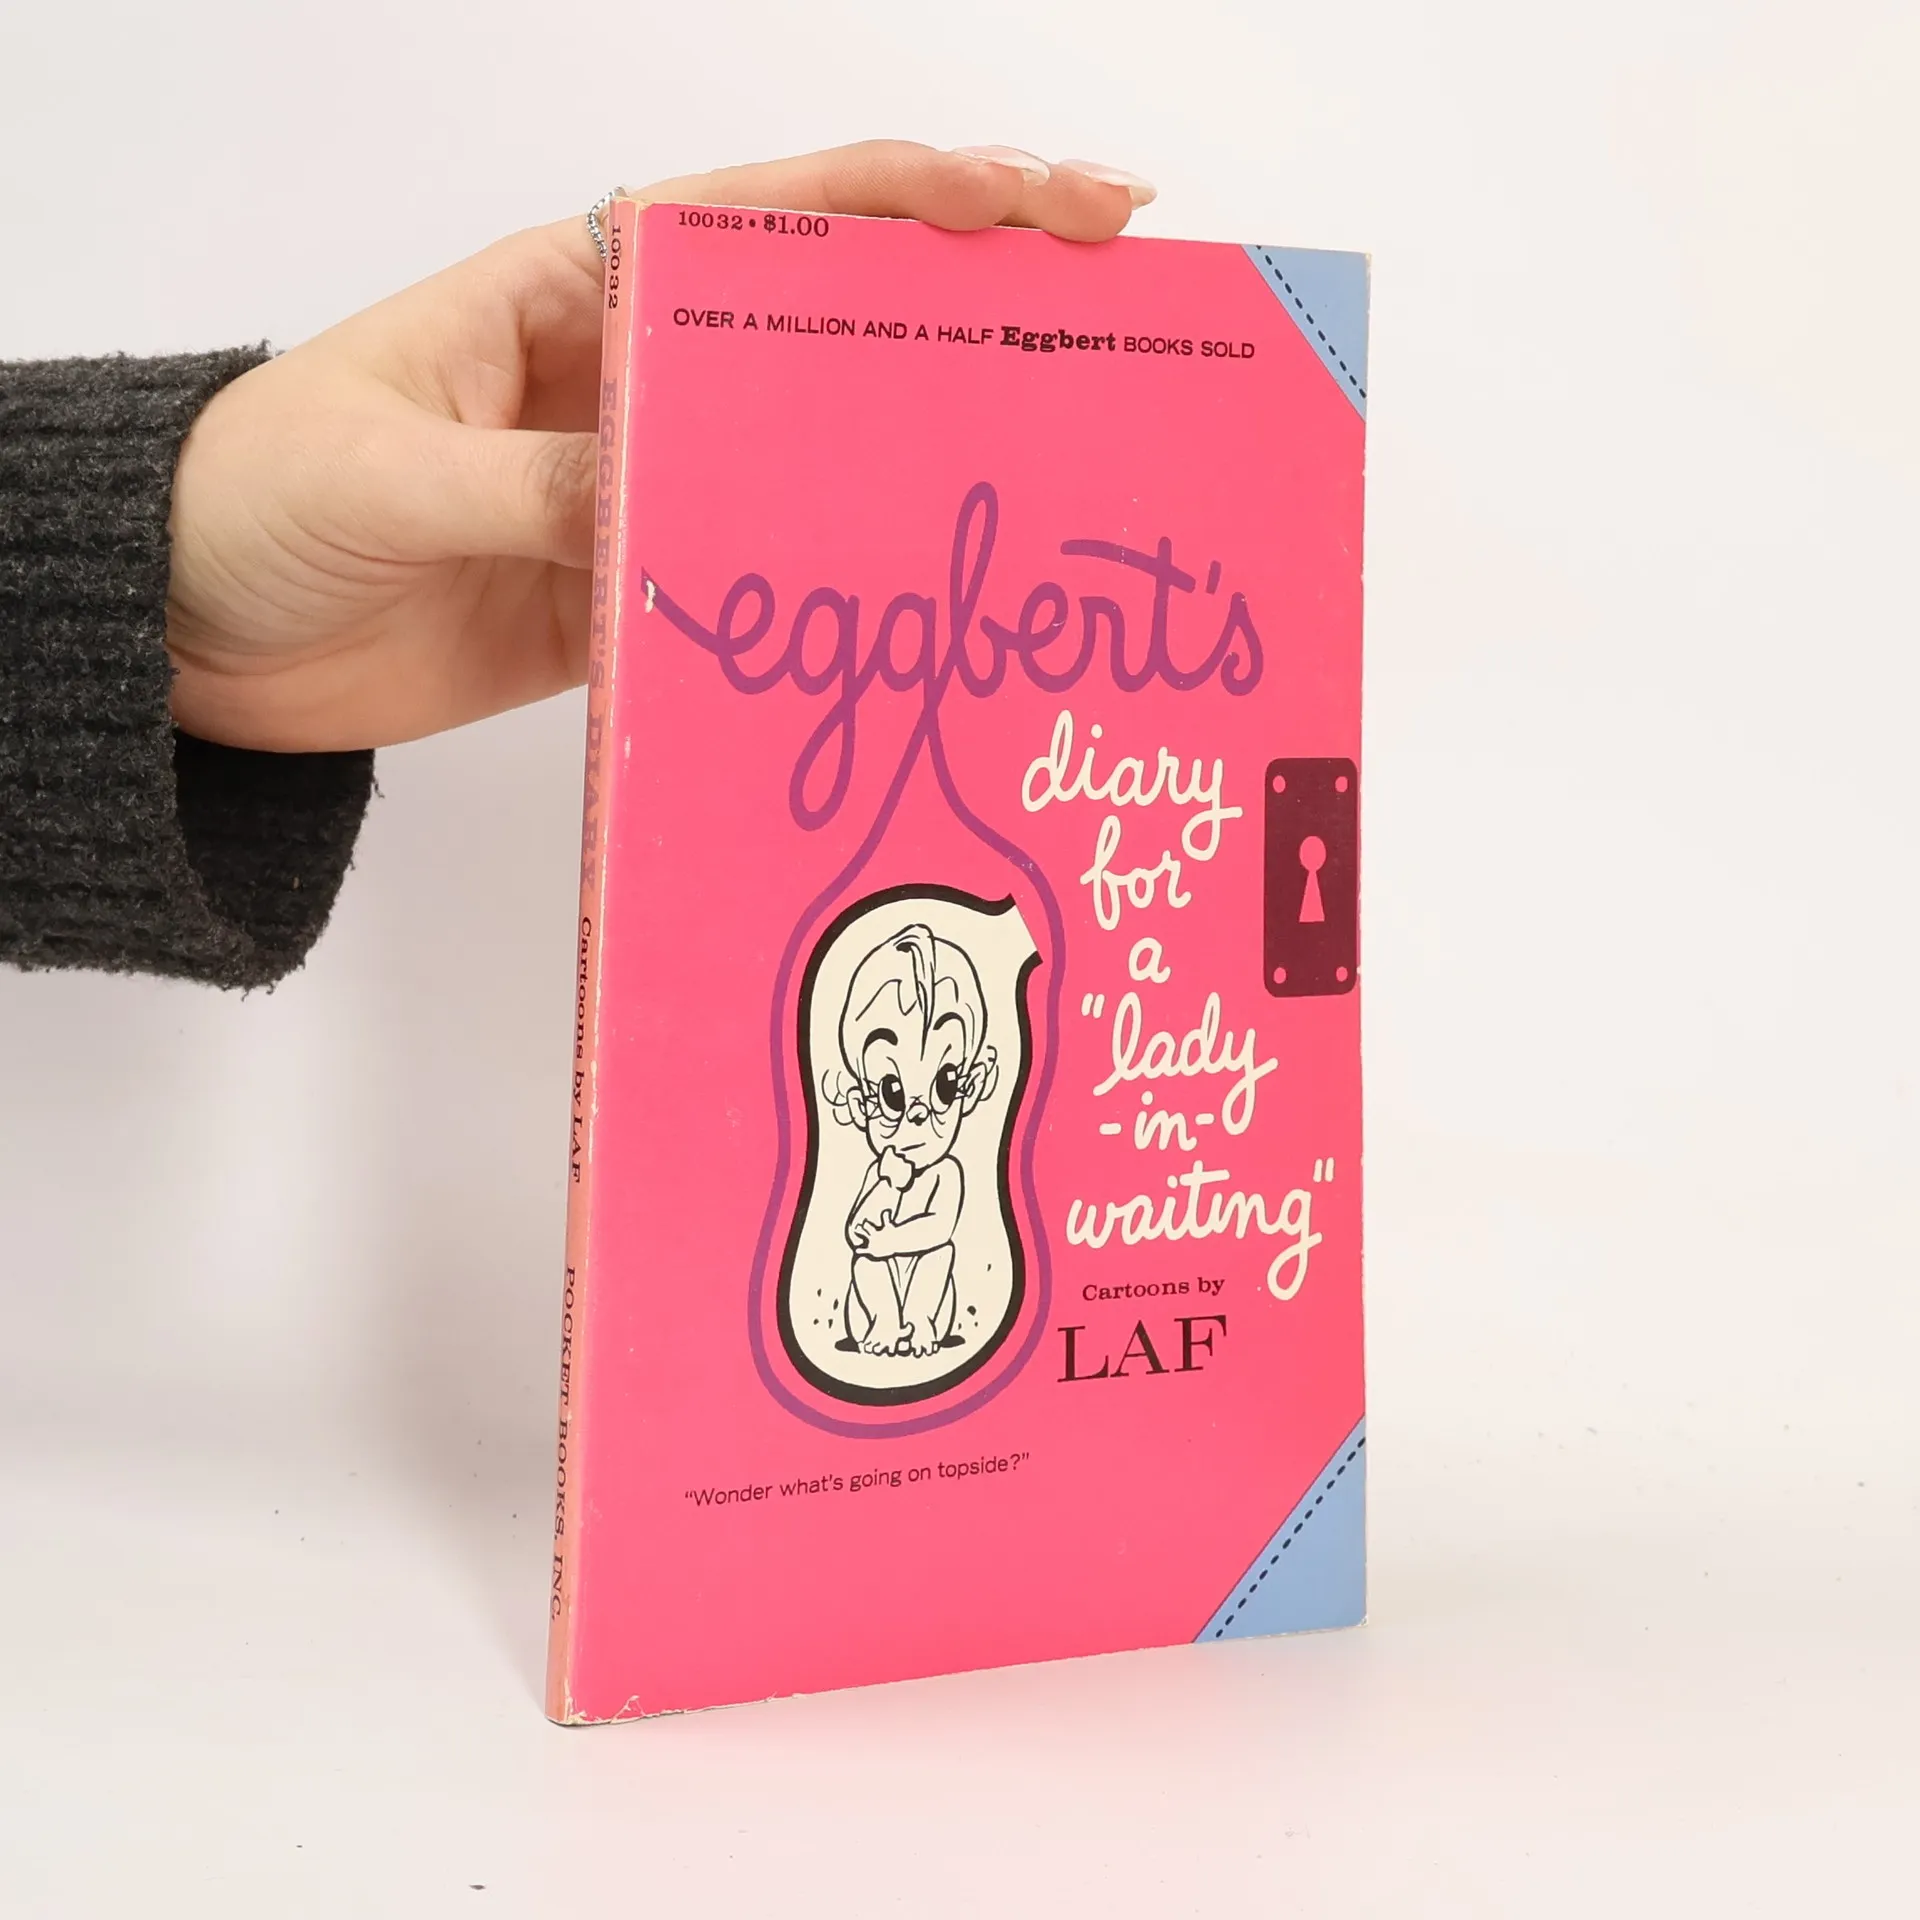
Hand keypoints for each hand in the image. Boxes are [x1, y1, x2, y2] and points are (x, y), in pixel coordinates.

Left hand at [164, 142, 1155, 752]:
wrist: (192, 630)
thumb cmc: (257, 498)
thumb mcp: (386, 468)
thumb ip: (528, 486)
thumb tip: (658, 511)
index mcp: (578, 292)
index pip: (779, 217)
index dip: (922, 198)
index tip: (1056, 206)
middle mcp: (633, 383)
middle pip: (829, 332)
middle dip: (966, 318)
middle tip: (1110, 331)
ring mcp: (639, 494)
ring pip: (805, 465)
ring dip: (913, 471)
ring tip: (1045, 485)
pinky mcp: (623, 598)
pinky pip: (745, 591)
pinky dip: (818, 605)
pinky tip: (901, 623)